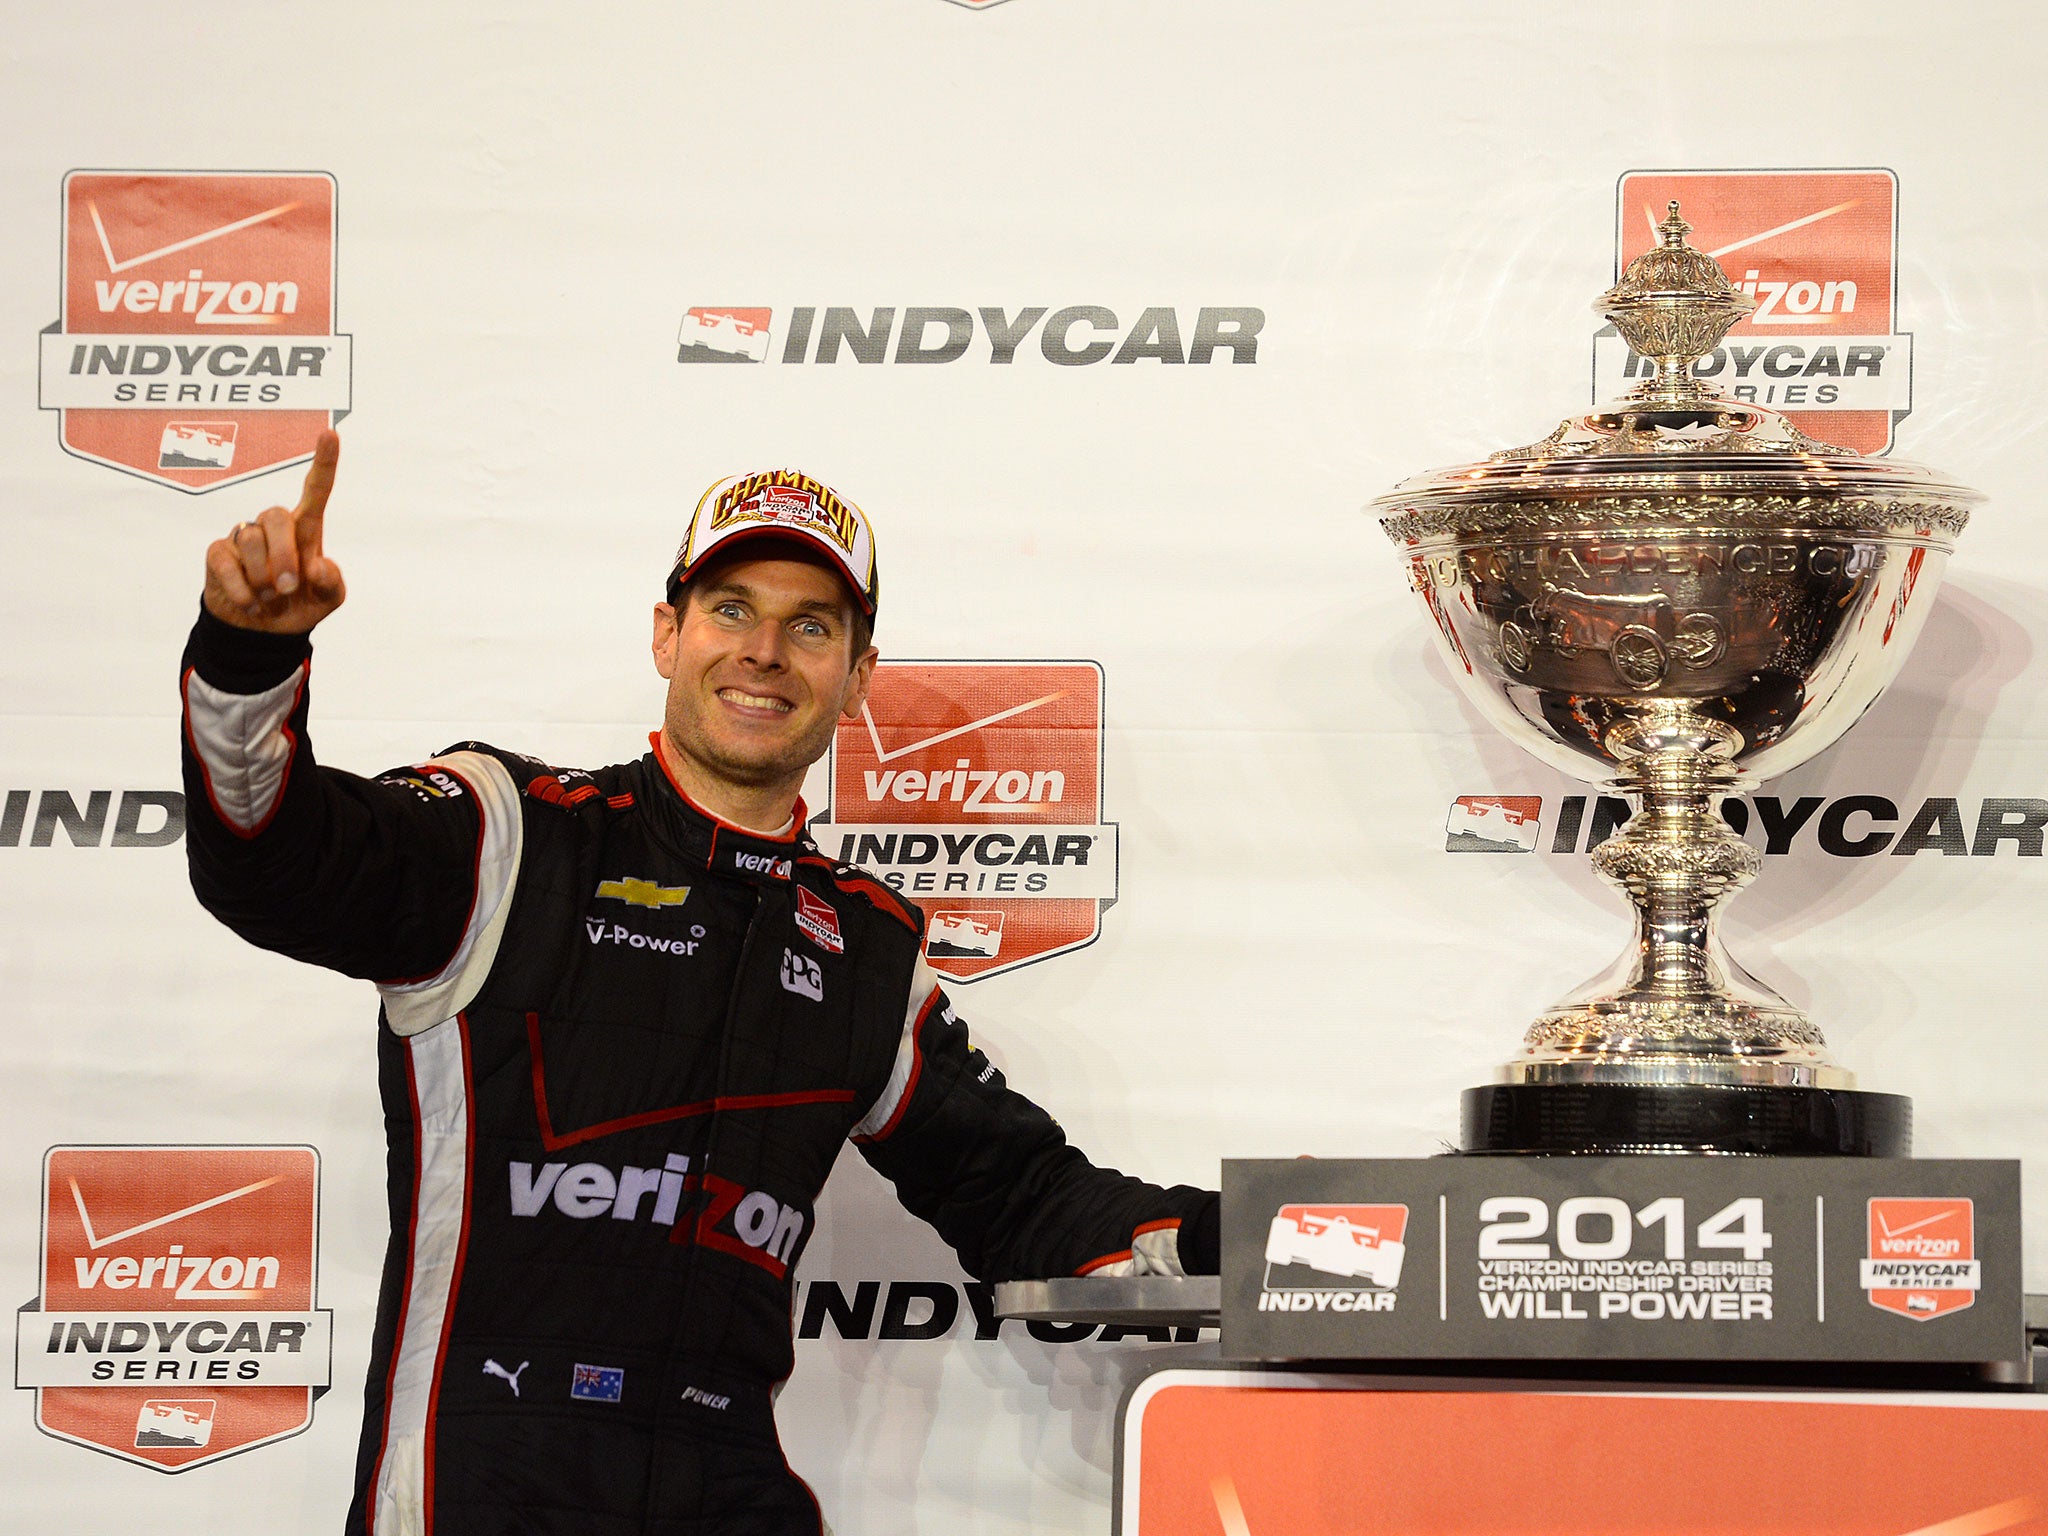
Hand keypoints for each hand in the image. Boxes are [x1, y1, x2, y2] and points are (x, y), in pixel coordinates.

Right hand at [203, 431, 346, 633]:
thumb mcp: (328, 600)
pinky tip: (252, 604)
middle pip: (275, 515)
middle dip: (284, 555)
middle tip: (288, 587)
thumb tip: (317, 566)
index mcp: (306, 529)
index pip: (316, 490)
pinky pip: (226, 563)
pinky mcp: (219, 554)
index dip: (324, 463)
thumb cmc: (300, 604)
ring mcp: (243, 537)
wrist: (263, 632)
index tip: (331, 434)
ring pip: (249, 539)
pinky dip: (242, 590)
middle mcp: (274, 526)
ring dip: (263, 578)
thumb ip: (331, 583)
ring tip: (270, 598)